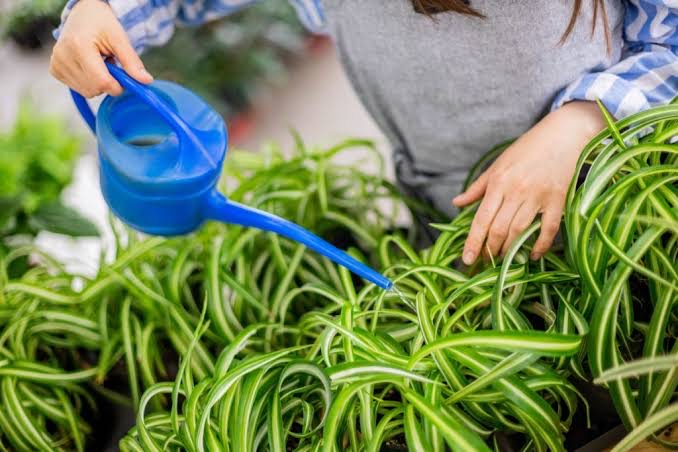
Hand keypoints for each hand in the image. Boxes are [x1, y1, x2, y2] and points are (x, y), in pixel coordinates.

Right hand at [49, 0, 152, 96]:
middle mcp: (62, 57)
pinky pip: (78, 88)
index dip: (118, 86)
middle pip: (94, 89)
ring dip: (98, 82)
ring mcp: (56, 64)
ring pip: (87, 92)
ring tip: (99, 63)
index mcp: (78, 46)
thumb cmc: (102, 23)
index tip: (124, 76)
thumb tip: (146, 81)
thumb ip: (132, 61)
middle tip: (110, 64)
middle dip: (108, 83)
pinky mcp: (55, 70)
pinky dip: (88, 82)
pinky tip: (89, 66)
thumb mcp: (119, 38)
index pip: (102, 82)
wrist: (82, 14)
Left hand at [453, 101, 604, 263]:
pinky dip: (540, 245)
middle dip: (489, 250)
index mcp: (498, 182)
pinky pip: (548, 229)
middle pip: (498, 229)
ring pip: (519, 231)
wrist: (563, 134)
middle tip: (485, 262)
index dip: (473, 242)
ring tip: (502, 259)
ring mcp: (538, 196)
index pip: (481, 219)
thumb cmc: (527, 149)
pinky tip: (532, 255)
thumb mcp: (497, 165)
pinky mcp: (558, 200)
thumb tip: (456, 203)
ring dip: (509, 250)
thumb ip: (477, 188)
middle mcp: (516, 191)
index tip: (466, 260)